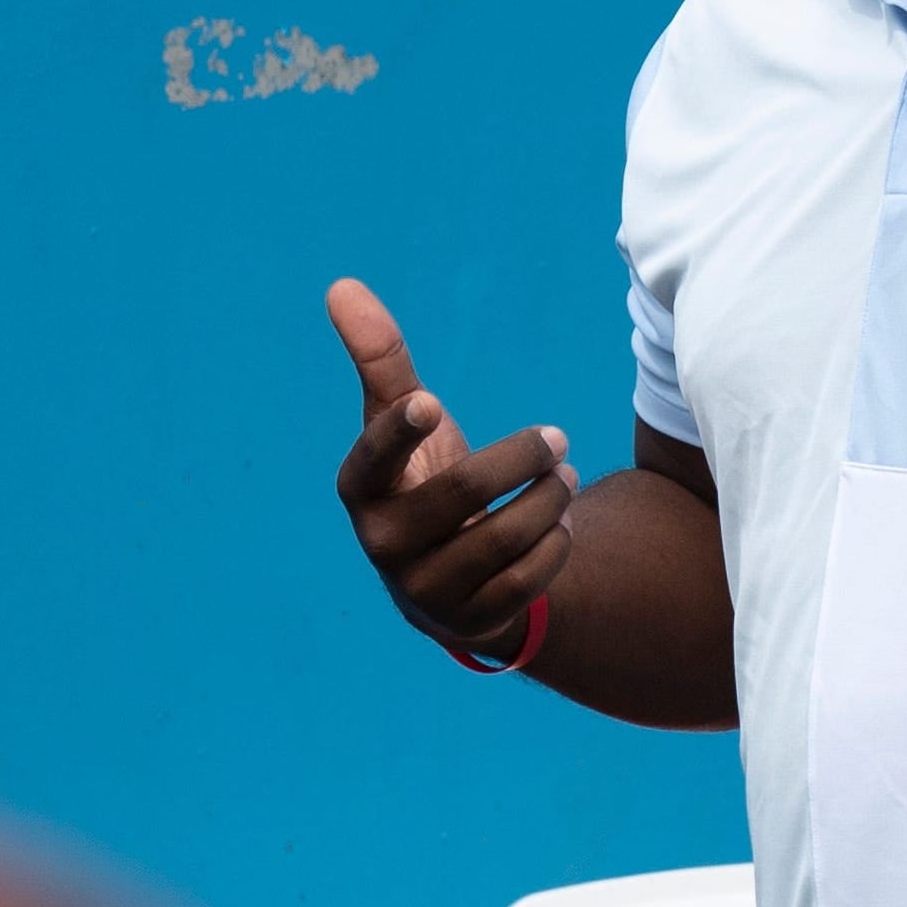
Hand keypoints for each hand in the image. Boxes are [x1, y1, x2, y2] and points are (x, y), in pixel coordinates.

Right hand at [326, 278, 575, 660]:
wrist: (448, 578)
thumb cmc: (422, 479)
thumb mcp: (405, 424)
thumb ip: (381, 361)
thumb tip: (342, 285)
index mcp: (362, 490)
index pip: (372, 461)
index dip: (398, 433)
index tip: (431, 403)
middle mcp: (384, 544)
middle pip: (462, 495)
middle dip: (520, 458)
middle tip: (556, 437)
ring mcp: (425, 589)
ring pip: (505, 538)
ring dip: (549, 498)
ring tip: (564, 475)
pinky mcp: (469, 621)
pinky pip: (528, 577)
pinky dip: (555, 542)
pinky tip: (559, 523)